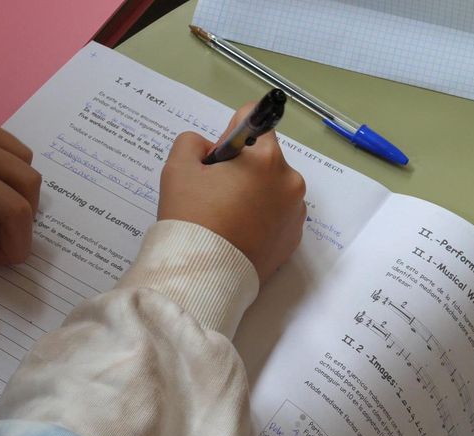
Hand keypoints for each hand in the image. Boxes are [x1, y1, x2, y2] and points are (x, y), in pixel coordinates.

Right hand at [158, 103, 305, 282]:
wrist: (203, 276)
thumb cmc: (191, 217)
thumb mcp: (177, 168)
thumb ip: (192, 142)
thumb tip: (210, 148)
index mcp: (266, 158)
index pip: (253, 122)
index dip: (229, 137)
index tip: (215, 161)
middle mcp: (290, 181)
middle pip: (264, 158)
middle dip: (242, 169)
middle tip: (214, 195)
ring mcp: (295, 212)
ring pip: (272, 188)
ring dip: (254, 194)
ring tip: (226, 219)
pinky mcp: (294, 239)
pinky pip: (278, 216)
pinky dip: (262, 219)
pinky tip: (239, 234)